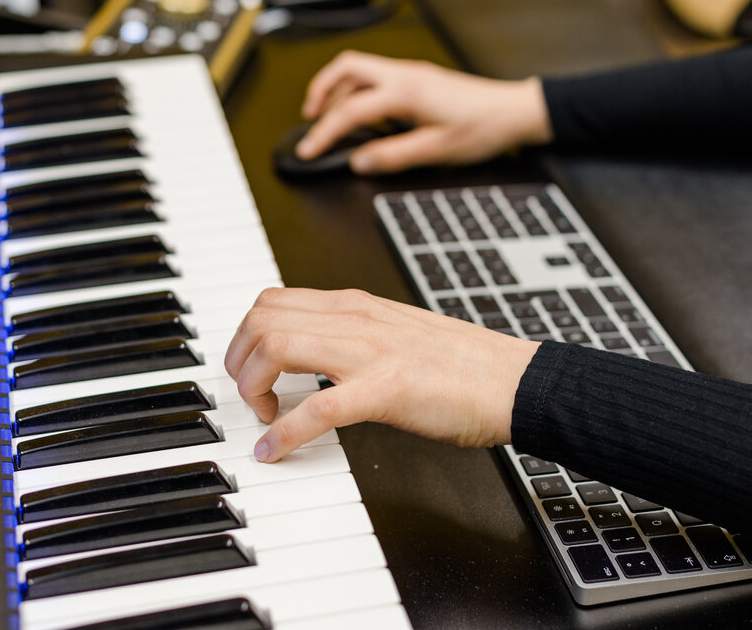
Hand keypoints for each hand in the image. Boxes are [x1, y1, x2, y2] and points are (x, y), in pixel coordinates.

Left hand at [224, 287, 538, 461]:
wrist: (513, 381)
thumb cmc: (463, 365)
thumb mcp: (394, 333)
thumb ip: (352, 337)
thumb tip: (313, 356)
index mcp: (356, 305)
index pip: (272, 300)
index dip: (246, 336)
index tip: (251, 369)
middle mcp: (356, 318)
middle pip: (262, 318)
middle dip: (238, 360)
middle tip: (250, 394)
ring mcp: (370, 351)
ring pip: (277, 348)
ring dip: (253, 387)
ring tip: (263, 416)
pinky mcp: (386, 389)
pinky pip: (316, 409)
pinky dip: (284, 433)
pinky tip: (275, 451)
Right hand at [296, 50, 551, 174]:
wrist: (514, 112)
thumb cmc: (483, 128)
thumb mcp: (436, 151)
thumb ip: (392, 155)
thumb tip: (359, 161)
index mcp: (405, 92)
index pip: (350, 110)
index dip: (324, 132)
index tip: (309, 150)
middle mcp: (404, 75)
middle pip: (345, 68)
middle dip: (320, 91)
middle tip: (309, 119)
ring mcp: (412, 73)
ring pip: (359, 68)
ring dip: (338, 88)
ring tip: (328, 115)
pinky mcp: (419, 78)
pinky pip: (376, 76)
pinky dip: (358, 89)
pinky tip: (361, 112)